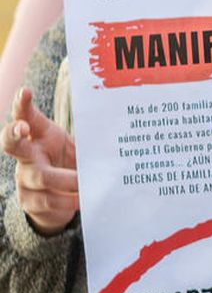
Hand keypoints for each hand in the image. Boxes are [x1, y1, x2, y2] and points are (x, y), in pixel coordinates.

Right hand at [4, 87, 78, 235]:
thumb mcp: (75, 145)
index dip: (22, 105)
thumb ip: (88, 137)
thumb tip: (118, 126)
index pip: (25, 116)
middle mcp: (26, 156)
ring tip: (86, 182)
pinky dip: (69, 201)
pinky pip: (49, 201)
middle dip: (14, 134)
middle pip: (11, 144)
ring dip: (67, 180)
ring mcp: (24, 178)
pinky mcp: (30, 201)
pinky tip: (83, 199)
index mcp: (37, 137)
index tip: (25, 92)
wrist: (62, 198)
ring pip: (41, 176)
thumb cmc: (68, 162)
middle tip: (23, 128)